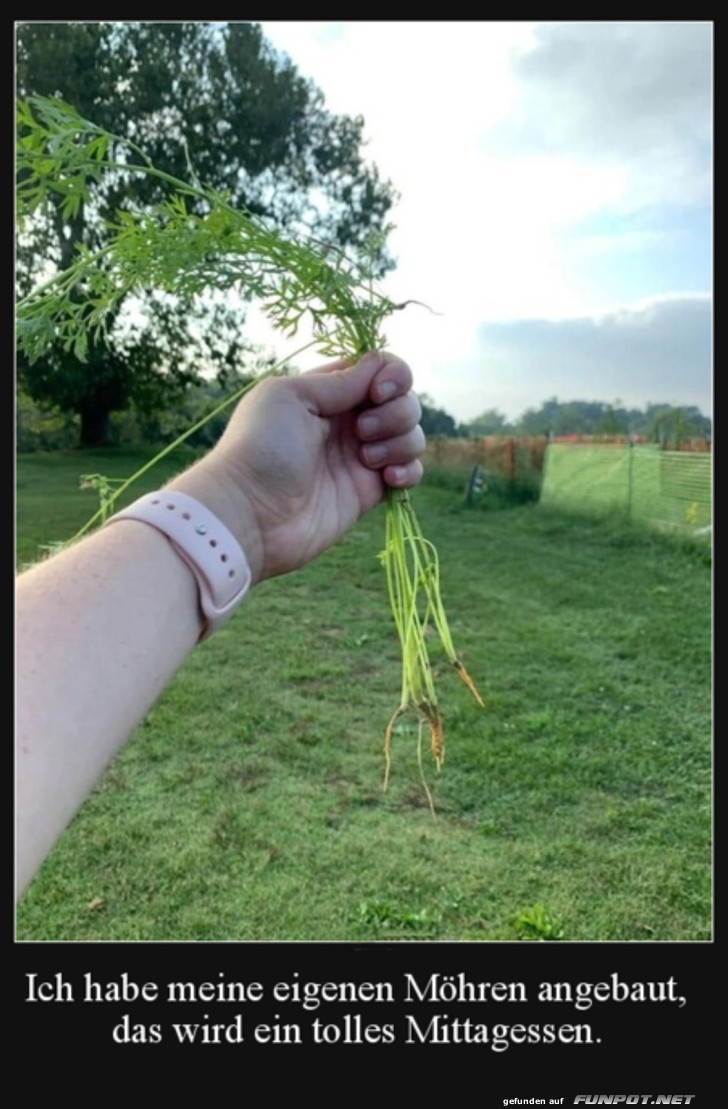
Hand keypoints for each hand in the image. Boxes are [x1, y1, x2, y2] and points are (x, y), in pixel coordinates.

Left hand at [170, 352, 424, 582]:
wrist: (250, 515)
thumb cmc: (260, 448)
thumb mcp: (291, 396)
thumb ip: (340, 381)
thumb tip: (380, 367)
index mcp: (327, 392)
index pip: (379, 369)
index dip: (391, 375)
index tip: (378, 391)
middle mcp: (347, 421)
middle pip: (402, 400)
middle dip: (396, 410)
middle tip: (362, 430)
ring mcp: (360, 457)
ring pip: (410, 434)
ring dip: (400, 440)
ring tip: (366, 459)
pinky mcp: (369, 491)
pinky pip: (409, 471)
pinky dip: (409, 470)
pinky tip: (387, 479)